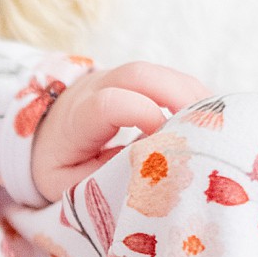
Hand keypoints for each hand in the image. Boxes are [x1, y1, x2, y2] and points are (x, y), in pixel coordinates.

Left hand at [31, 62, 211, 202]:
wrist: (43, 133)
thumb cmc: (58, 164)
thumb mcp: (68, 184)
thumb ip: (103, 176)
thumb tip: (147, 166)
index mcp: (75, 119)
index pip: (108, 103)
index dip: (141, 114)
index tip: (163, 140)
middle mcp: (95, 90)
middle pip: (139, 74)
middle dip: (177, 96)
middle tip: (205, 128)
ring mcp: (116, 79)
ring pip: (159, 72)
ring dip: (192, 96)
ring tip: (214, 127)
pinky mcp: (136, 81)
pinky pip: (168, 78)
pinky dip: (191, 96)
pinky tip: (205, 121)